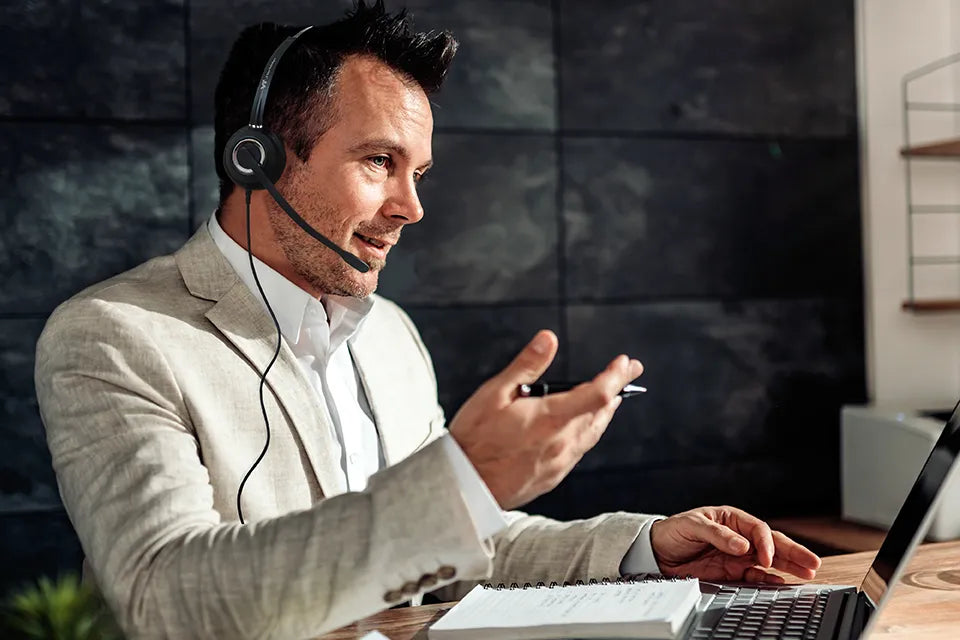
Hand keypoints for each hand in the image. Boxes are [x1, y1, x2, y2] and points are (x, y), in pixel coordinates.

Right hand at [449, 329, 642, 509]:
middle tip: (627, 371)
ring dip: (606, 412)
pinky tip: (585, 426)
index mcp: (550, 418)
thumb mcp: (494, 393)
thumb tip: (549, 339)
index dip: (616, 376)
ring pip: (593, 433)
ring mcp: (559, 462)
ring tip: (613, 396)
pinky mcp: (552, 476)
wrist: (463, 484)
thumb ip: (526, 366)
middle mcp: (561, 442)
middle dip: (616, 388)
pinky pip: (580, 450)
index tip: (625, 363)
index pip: (597, 394)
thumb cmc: (474, 438)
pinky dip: (589, 431)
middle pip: (601, 413)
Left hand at [650, 506, 821, 582]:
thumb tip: (742, 545)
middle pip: (771, 543)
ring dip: (789, 565)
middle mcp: (738, 536)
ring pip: (769, 559)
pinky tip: (782, 582)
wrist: (657, 551)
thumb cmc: (674, 531)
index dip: (766, 543)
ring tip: (808, 572)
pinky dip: (769, 579)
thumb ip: (718, 534)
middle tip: (812, 563)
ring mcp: (737, 554)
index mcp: (731, 519)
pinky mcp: (732, 570)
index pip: (758, 529)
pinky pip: (755, 575)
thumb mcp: (692, 525)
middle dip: (793, 552)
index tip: (766, 558)